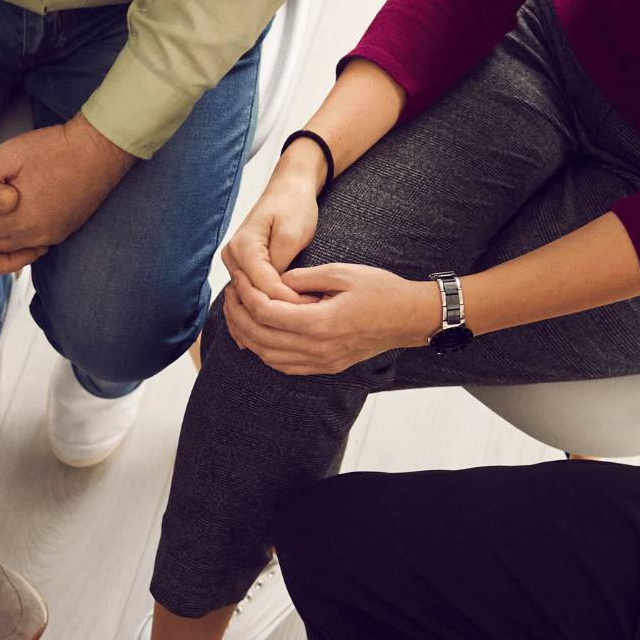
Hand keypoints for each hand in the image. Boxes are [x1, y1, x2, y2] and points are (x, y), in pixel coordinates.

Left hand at [0, 113, 134, 252]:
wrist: (99, 152)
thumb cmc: (55, 149)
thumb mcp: (10, 153)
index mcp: (19, 219)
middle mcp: (35, 236)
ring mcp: (50, 237)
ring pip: (9, 247)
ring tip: (0, 203)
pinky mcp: (62, 234)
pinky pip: (30, 244)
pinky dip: (19, 233)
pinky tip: (18, 210)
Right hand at [218, 161, 321, 304]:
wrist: (288, 188)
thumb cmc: (293, 205)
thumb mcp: (293, 233)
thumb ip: (281, 265)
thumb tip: (276, 293)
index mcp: (242, 247)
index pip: (264, 287)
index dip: (289, 301)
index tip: (314, 307)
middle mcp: (231, 256)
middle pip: (255, 296)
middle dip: (282, 308)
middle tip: (312, 317)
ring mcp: (233, 262)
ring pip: (253, 297)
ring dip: (276, 307)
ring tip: (303, 316)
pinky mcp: (242, 266)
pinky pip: (253, 291)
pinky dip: (271, 300)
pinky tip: (288, 309)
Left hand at [222, 264, 442, 374]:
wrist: (409, 318)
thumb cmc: (380, 291)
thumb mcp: (342, 272)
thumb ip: (304, 278)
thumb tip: (274, 282)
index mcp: (320, 323)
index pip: (266, 313)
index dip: (246, 296)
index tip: (239, 280)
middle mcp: (318, 348)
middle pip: (260, 338)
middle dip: (238, 316)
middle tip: (230, 296)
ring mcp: (321, 362)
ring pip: (268, 356)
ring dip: (247, 336)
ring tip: (238, 314)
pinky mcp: (326, 367)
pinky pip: (284, 366)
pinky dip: (265, 352)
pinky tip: (258, 335)